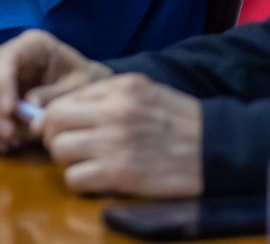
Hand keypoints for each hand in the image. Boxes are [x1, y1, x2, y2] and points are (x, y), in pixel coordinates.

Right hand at [0, 29, 112, 153]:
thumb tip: (29, 105)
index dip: (1, 84)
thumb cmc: (84, 83)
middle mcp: (7, 58)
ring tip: (11, 140)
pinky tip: (4, 146)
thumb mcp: (79, 86)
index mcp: (31, 45)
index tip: (8, 111)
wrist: (84, 92)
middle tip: (9, 133)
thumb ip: (55, 94)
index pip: (5, 58)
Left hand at [41, 73, 202, 197]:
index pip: (63, 99)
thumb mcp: (144, 92)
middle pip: (53, 122)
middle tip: (68, 147)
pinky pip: (75, 178)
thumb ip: (106, 95)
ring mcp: (115, 142)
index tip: (59, 129)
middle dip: (53, 137)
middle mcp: (113, 111)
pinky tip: (97, 179)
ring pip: (59, 150)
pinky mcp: (120, 173)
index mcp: (119, 88)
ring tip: (85, 163)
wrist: (215, 148)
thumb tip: (62, 107)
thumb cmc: (178, 121)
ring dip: (67, 160)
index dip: (53, 117)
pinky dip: (81, 181)